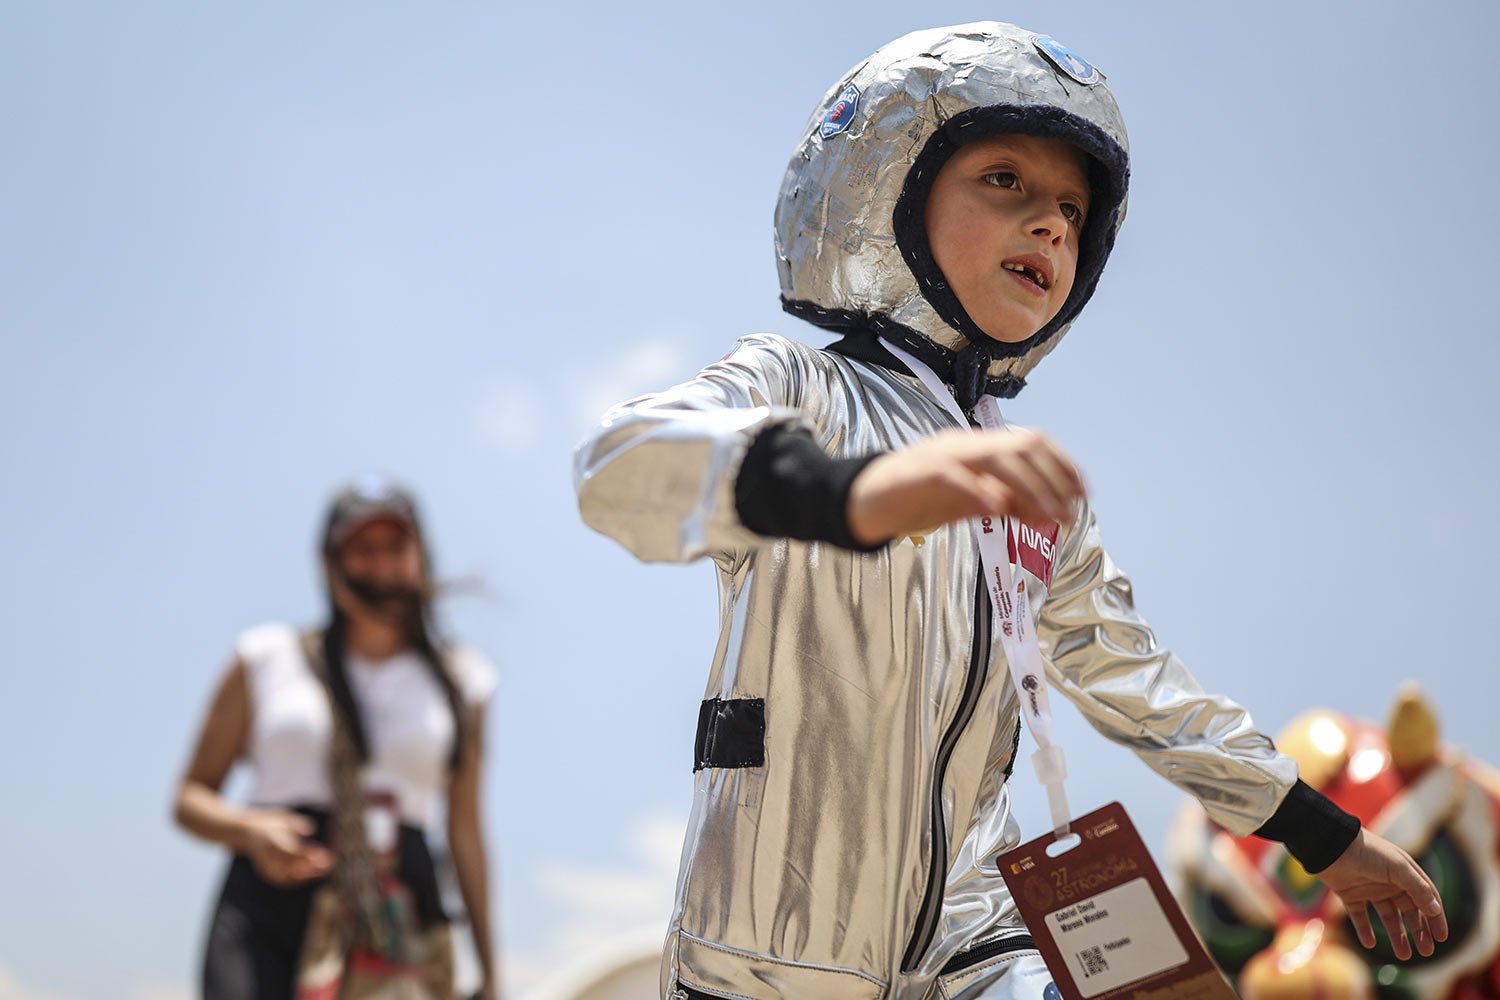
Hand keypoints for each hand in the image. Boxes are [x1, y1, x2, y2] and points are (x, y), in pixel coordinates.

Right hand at [241, 809, 334, 886]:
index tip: (323, 853)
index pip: (290, 851)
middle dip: (311, 866)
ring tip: (325, 868)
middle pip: (290, 867)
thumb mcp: (281, 817)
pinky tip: (313, 874)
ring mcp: (264, 867)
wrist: (243, 833)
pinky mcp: (265, 873)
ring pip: (287, 877)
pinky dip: (298, 880)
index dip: (307, 855)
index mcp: (269, 840)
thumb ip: (295, 823)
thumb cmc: (267, 821)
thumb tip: (310, 829)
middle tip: (329, 861)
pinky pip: (283, 881)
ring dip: (307, 875)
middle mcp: (266, 856)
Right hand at [847, 427, 1084, 545]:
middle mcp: (965, 442)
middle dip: (1053, 478)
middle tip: (1070, 513)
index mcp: (979, 445)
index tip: (1083, 493)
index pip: (1032, 441)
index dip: (1064, 464)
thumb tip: (1050, 510)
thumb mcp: (971, 502)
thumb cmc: (918, 500)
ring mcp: (941, 454)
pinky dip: (978, 491)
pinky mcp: (917, 473)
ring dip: (1030, 487)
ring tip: (1049, 516)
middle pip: (1022, 445)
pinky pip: (953, 476)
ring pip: (996, 456)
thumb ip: (1007, 501)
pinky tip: (997, 511)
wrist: (865, 501)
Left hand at [1318, 828, 1447, 959]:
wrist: (1330, 845)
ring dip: (1397, 936)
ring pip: (1388, 918)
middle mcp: (1389, 883)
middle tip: (1427, 951)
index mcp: (1404, 873)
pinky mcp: (1350, 895)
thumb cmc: (1367, 852)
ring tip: (1404, 955)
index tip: (1441, 937)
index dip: (1435, 918)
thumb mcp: (1397, 867)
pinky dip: (1364, 931)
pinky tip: (1370, 944)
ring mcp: (1370, 889)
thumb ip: (1417, 888)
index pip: (1426, 899)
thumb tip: (1436, 910)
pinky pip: (1360, 917)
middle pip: (1409, 911)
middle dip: (1419, 931)